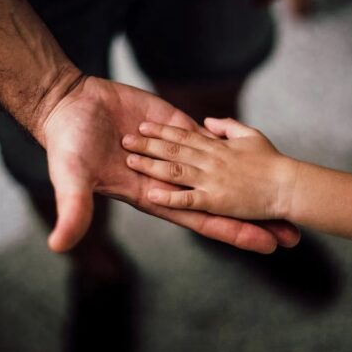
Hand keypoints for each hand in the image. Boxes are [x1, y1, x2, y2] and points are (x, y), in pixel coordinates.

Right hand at [41, 78, 299, 253]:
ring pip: (222, 171)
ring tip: (283, 193)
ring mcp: (177, 152)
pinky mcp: (176, 126)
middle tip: (292, 233)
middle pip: (221, 201)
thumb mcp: (71, 178)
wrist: (70, 106)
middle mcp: (171, 179)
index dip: (234, 233)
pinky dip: (232, 145)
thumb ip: (73, 209)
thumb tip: (59, 246)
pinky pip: (209, 139)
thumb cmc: (68, 145)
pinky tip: (258, 153)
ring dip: (250, 183)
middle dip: (253, 217)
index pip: (203, 219)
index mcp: (153, 195)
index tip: (266, 245)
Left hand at [121, 117, 299, 220]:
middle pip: (173, 150)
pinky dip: (169, 197)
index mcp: (218, 146)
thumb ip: (228, 127)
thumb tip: (208, 121)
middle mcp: (210, 161)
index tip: (143, 125)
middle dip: (147, 144)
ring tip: (130, 160)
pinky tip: (151, 194)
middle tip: (125, 139)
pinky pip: (188, 199)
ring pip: (175, 170)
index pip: (183, 135)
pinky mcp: (216, 201)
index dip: (161, 130)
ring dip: (151, 165)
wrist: (289, 186)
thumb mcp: (250, 135)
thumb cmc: (273, 162)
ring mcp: (211, 181)